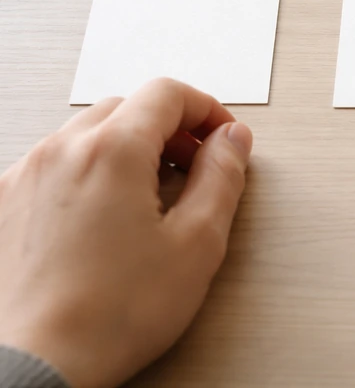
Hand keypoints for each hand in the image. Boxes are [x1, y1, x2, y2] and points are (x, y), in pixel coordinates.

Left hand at [0, 78, 251, 387]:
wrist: (34, 367)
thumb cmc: (108, 316)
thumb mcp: (197, 243)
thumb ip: (222, 177)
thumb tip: (231, 141)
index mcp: (112, 150)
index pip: (168, 93)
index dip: (207, 110)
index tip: (223, 138)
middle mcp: (62, 151)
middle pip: (128, 107)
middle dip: (170, 129)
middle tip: (194, 167)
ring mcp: (26, 176)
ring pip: (90, 133)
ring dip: (129, 149)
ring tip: (151, 198)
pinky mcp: (6, 204)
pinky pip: (58, 164)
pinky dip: (91, 172)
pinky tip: (107, 218)